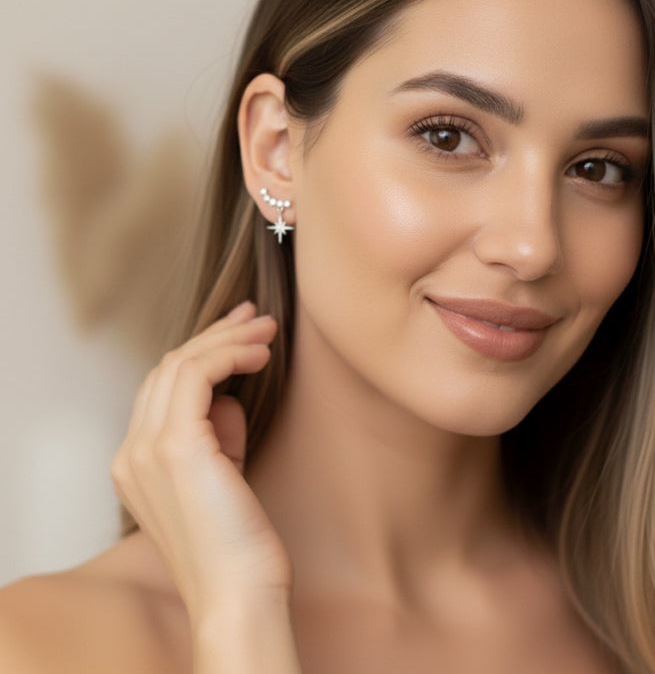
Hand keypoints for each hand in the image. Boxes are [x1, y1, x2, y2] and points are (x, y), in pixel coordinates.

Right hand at [110, 301, 292, 624]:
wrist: (239, 592)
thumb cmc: (240, 540)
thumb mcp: (223, 473)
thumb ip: (217, 432)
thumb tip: (228, 395)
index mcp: (136, 461)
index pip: (162, 387)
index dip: (203, 350)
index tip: (242, 331)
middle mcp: (131, 452)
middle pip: (168, 367)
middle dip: (216, 334)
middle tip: (256, 316)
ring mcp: (146, 449)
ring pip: (180, 363)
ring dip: (228, 339)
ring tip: (268, 330)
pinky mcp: (175, 447)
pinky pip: (196, 374)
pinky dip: (230, 354)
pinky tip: (261, 354)